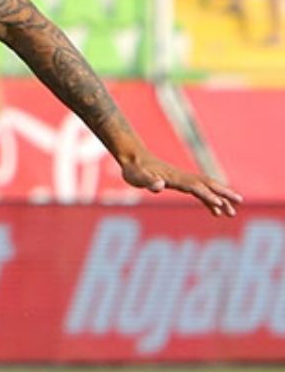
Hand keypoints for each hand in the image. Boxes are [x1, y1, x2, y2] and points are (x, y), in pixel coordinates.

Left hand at [118, 154, 241, 217]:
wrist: (133, 158)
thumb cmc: (134, 169)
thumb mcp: (136, 176)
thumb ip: (147, 181)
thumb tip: (159, 185)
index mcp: (175, 177)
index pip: (195, 187)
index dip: (207, 195)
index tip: (219, 205)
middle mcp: (183, 177)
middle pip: (208, 185)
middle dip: (223, 194)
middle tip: (238, 203)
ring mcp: (183, 179)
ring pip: (207, 189)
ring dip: (220, 199)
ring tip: (232, 213)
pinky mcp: (180, 182)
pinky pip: (199, 192)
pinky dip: (209, 201)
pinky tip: (215, 212)